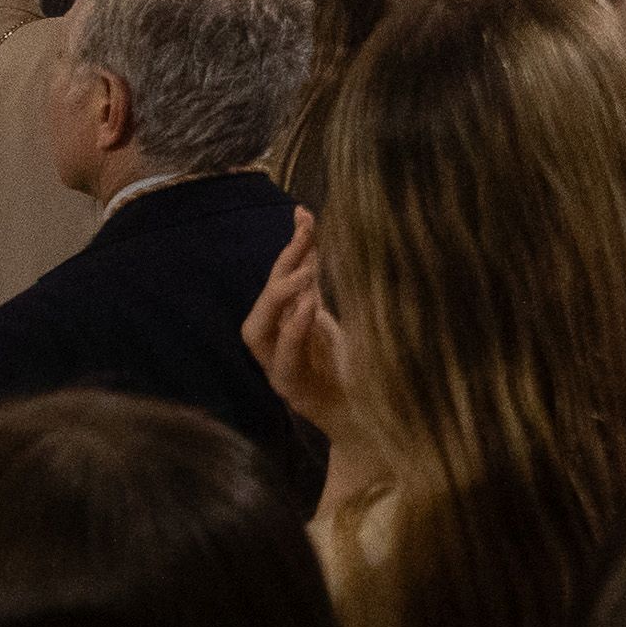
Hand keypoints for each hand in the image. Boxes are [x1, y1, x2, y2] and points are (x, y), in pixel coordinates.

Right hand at [242, 209, 357, 445]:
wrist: (368, 414)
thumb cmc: (353, 366)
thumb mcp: (336, 315)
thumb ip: (321, 283)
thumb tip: (313, 234)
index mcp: (285, 324)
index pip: (279, 278)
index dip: (289, 246)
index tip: (304, 212)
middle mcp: (274, 346)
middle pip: (262, 302)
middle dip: (281, 266)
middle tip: (305, 237)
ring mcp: (279, 369)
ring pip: (257, 333)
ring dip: (278, 299)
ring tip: (303, 275)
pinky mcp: (293, 391)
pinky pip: (285, 361)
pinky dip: (294, 333)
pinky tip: (309, 309)